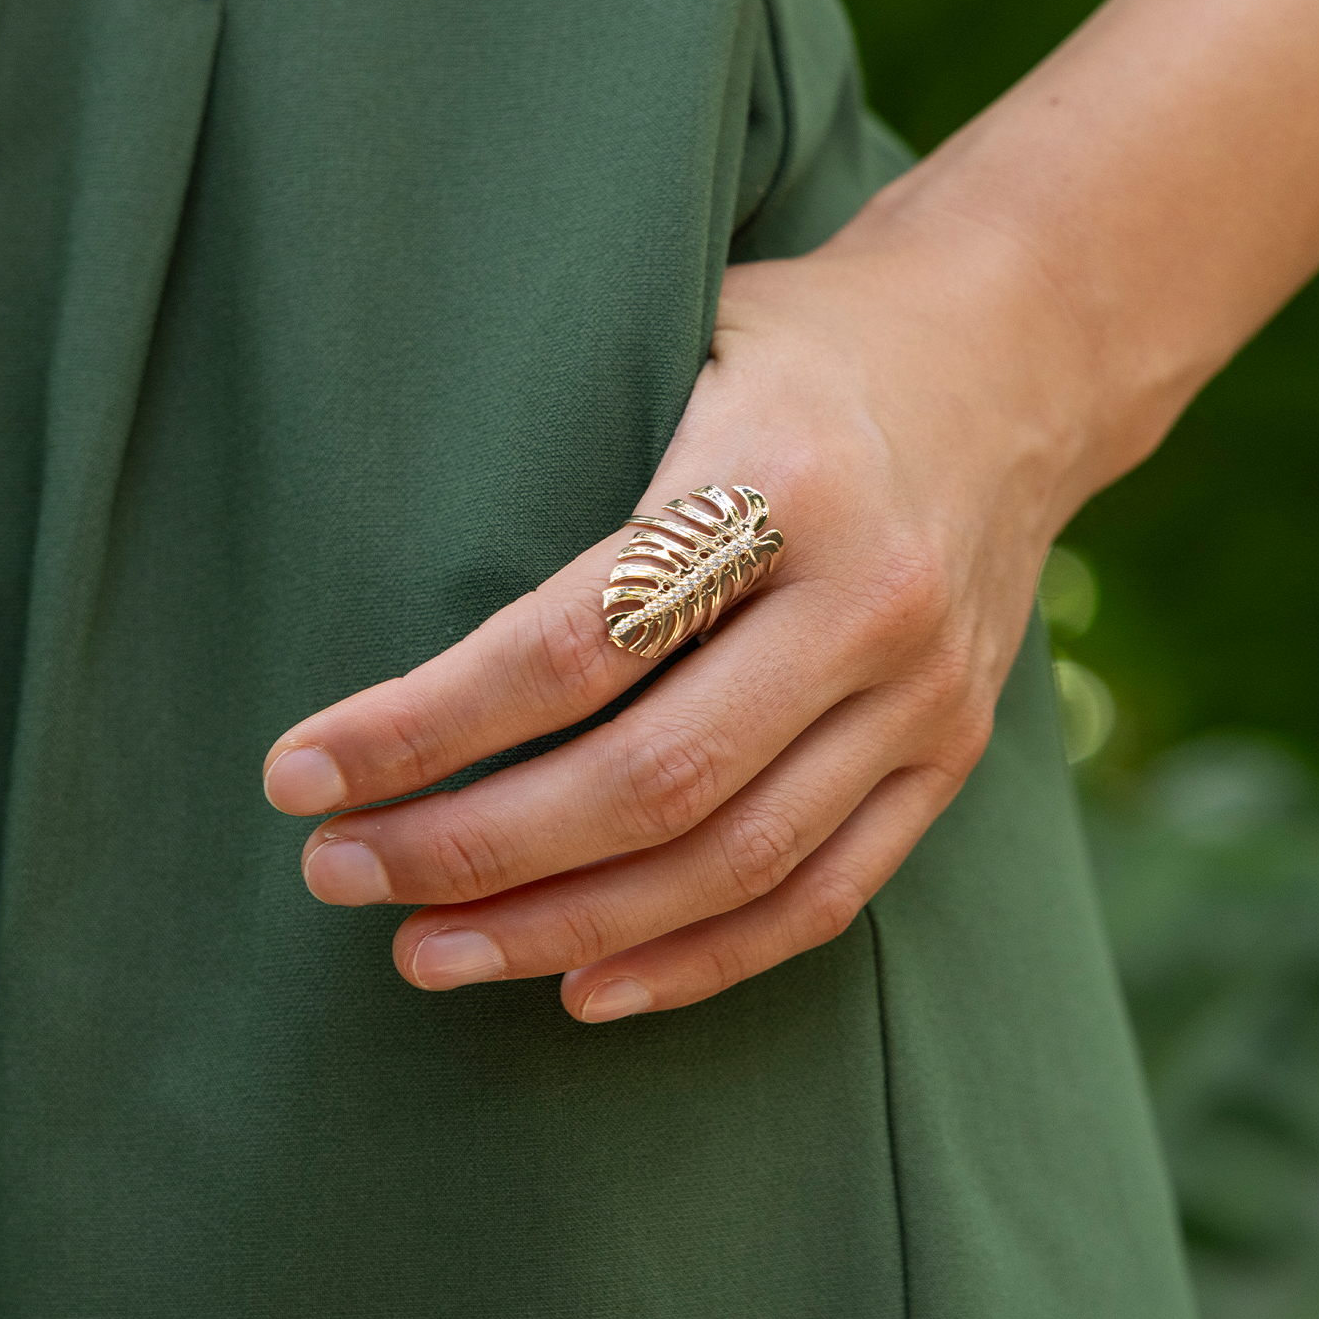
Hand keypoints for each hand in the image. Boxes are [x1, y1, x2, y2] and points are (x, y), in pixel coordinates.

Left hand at [260, 208, 1088, 1021]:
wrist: (1017, 361)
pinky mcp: (949, 755)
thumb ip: (574, 445)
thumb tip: (387, 597)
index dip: (428, 726)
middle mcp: (867, 599)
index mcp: (782, 481)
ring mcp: (923, 693)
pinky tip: (585, 987)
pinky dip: (700, 961)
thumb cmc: (805, 347)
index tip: (301, 773)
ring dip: (564, 926)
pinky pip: (824, 895)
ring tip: (424, 951)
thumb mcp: (689, 330)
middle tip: (336, 874)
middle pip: (651, 776)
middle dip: (472, 847)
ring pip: (733, 860)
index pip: (577, 640)